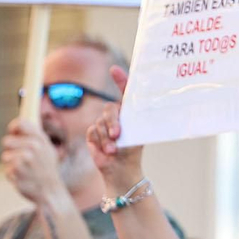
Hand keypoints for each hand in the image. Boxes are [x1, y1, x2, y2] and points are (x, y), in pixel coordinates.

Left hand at [2, 119, 66, 207]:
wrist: (51, 191)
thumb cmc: (46, 168)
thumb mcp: (46, 149)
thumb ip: (33, 136)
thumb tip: (17, 126)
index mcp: (40, 139)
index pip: (20, 123)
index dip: (13, 128)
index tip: (14, 134)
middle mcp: (33, 147)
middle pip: (7, 141)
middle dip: (11, 150)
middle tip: (23, 159)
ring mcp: (24, 160)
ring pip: (5, 157)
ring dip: (11, 164)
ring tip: (25, 170)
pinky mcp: (16, 172)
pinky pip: (7, 170)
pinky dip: (13, 175)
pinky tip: (24, 178)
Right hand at [85, 65, 146, 195]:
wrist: (120, 168)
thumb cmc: (132, 150)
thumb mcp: (137, 134)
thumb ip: (134, 122)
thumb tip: (146, 109)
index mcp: (128, 112)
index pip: (124, 92)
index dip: (120, 79)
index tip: (114, 70)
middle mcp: (115, 115)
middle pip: (110, 109)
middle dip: (113, 122)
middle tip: (117, 135)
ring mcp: (102, 122)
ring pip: (100, 122)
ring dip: (107, 139)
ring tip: (114, 150)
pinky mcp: (93, 132)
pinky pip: (93, 131)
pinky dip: (100, 142)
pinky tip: (106, 151)